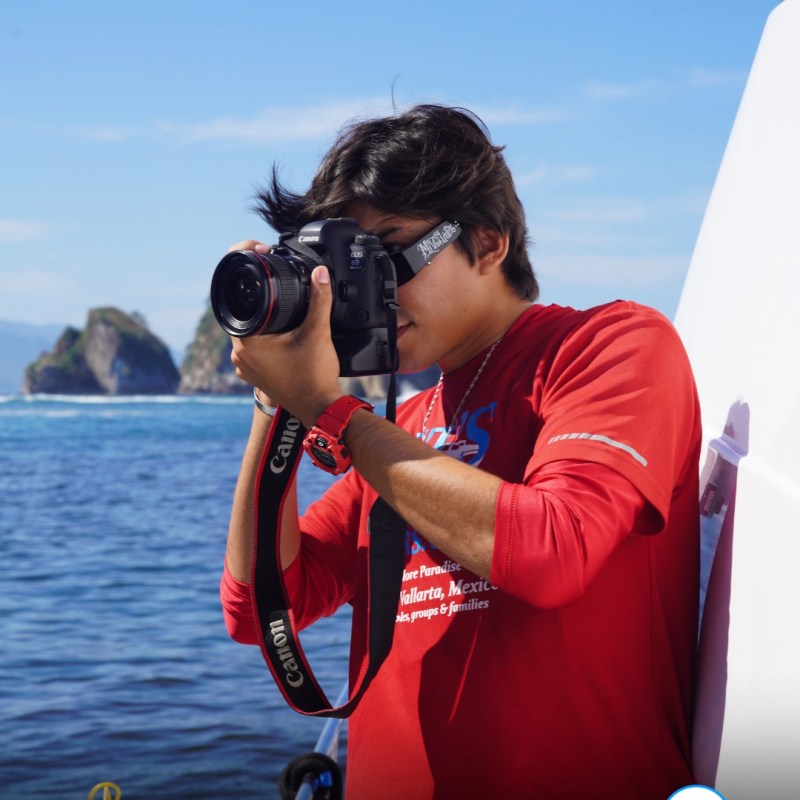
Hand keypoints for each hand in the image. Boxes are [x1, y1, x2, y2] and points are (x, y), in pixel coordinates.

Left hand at [228, 242, 341, 426]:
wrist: (321, 408)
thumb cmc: (314, 377)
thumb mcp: (318, 332)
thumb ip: (319, 299)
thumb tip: (320, 274)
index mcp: (246, 342)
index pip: (235, 300)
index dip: (247, 277)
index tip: (260, 265)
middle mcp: (240, 355)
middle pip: (242, 314)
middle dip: (259, 298)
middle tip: (276, 285)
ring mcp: (246, 367)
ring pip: (249, 331)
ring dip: (262, 319)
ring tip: (282, 309)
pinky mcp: (256, 374)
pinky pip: (255, 347)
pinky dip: (266, 337)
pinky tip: (282, 333)